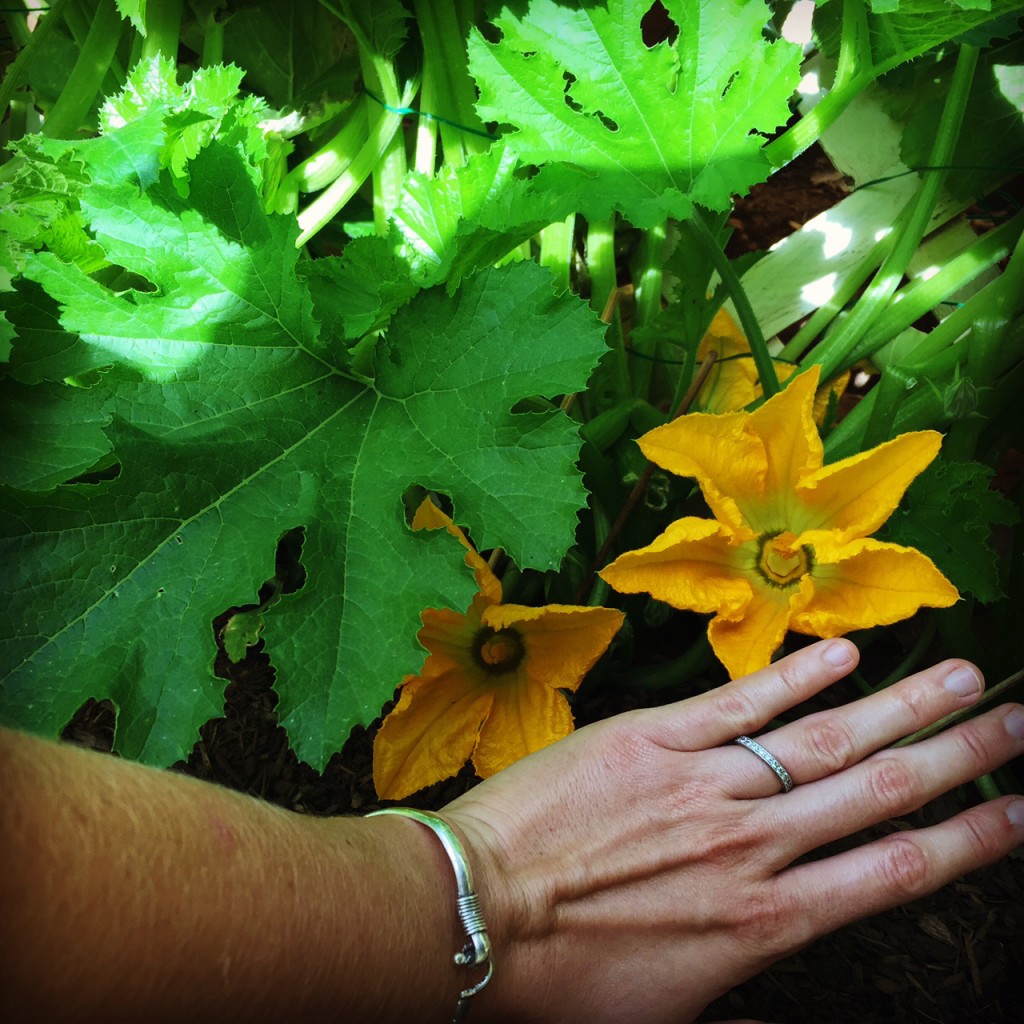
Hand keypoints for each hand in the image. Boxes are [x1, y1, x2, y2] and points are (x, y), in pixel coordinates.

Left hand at [442, 639, 1023, 1023]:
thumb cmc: (566, 983)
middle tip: (1017, 722)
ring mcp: (705, 783)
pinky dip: (796, 674)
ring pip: (824, 736)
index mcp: (769, 921)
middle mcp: (754, 845)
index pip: (897, 870)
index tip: (1020, 811)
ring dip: (900, 704)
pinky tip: (843, 652)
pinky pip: (739, 701)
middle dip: (959, 755)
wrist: (479, 916)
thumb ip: (746, 991)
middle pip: (881, 790)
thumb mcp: (674, 1014)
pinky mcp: (652, 738)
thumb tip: (782, 989)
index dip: (972, 838)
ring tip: (960, 675)